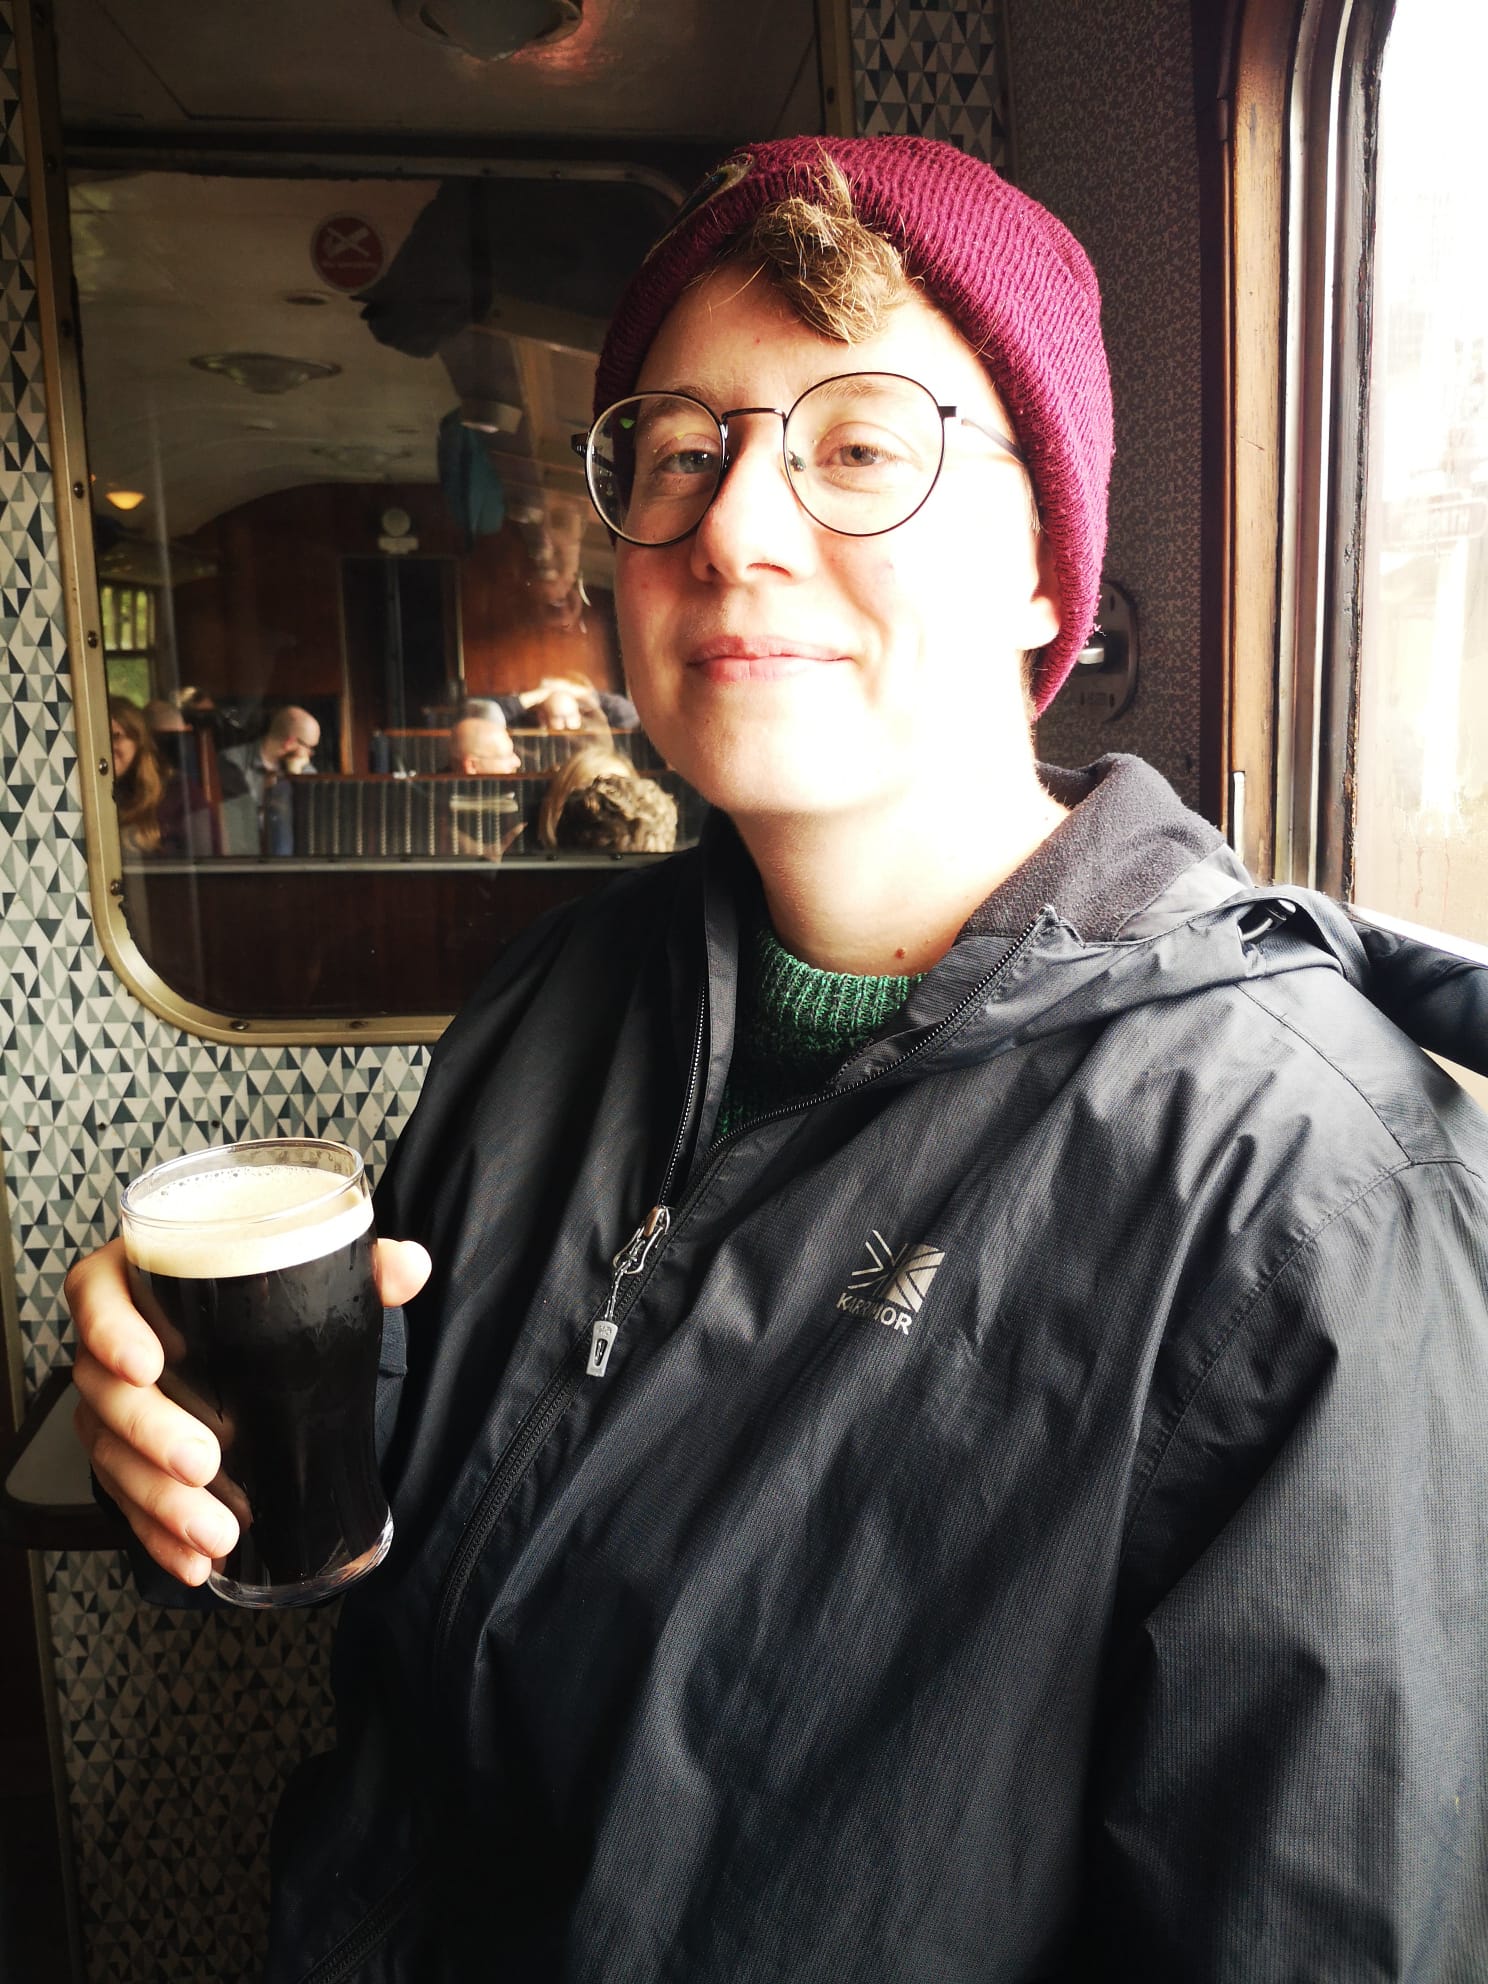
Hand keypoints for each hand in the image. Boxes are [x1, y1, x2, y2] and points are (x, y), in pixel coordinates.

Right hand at [68, 1235, 430, 1586]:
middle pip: (105, 1389)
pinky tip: (192, 1562)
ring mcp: (111, 1406)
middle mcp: (112, 1344)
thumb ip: (359, 1263)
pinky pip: (127, 1500)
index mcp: (140, 1276)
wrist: (255, 1337)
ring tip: (215, 1535)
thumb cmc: (265, 1292)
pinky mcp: (124, 1458)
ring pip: (112, 1456)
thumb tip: (410, 1267)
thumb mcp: (305, 1270)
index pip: (95, 1291)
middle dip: (149, 1433)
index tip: (146, 1365)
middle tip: (203, 1463)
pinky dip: (157, 1534)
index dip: (108, 1327)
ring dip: (159, 1502)